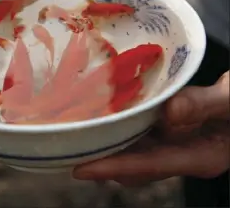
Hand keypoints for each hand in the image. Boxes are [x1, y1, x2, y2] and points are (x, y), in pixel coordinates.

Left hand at [73, 71, 229, 185]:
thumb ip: (204, 106)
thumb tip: (170, 112)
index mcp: (198, 156)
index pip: (149, 165)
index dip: (114, 167)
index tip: (82, 169)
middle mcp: (181, 155)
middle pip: (134, 163)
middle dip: (103, 160)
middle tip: (71, 150)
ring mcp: (174, 145)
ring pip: (134, 151)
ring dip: (108, 146)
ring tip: (80, 137)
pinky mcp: (169, 133)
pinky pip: (140, 135)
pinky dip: (121, 129)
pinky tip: (106, 117)